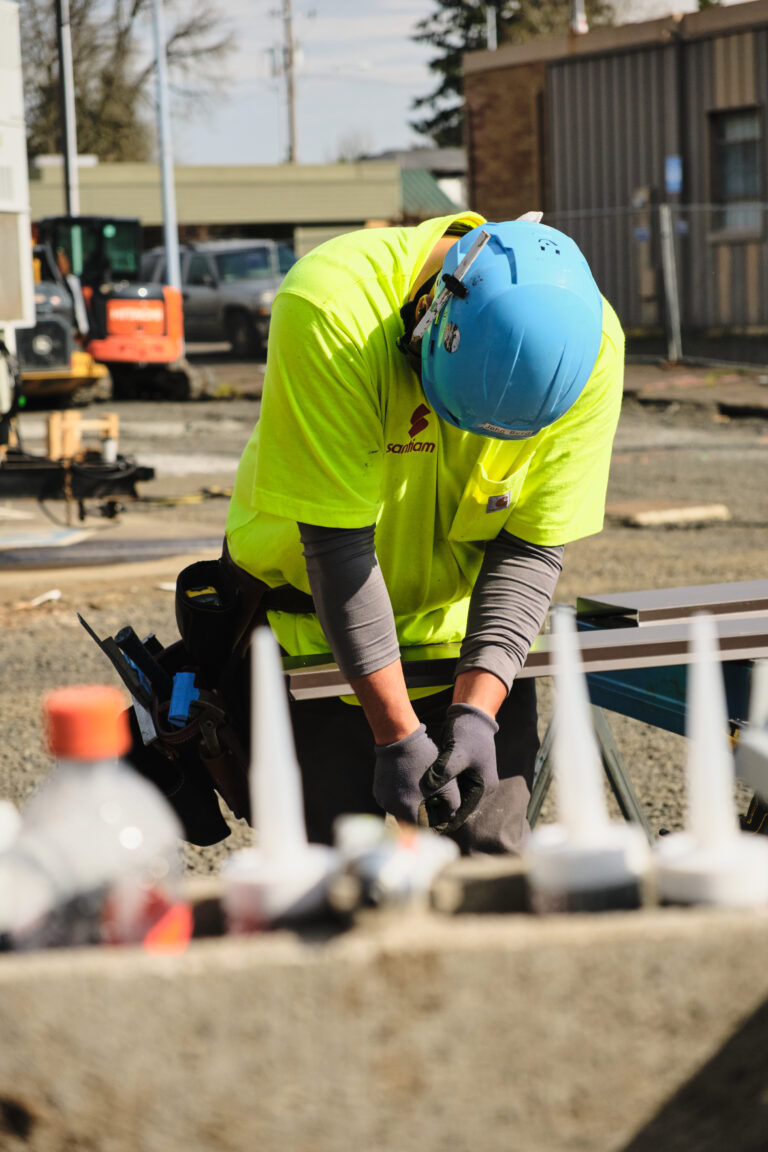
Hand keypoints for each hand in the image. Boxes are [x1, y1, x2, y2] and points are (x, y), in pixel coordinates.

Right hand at [373, 724, 459, 826]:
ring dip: (410, 808)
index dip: (433, 825)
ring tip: (422, 795)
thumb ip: (452, 805)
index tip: (440, 816)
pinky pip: (391, 802)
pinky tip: (410, 786)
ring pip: (399, 812)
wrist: (400, 739)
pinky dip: (401, 799)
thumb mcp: (446, 783)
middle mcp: (391, 807)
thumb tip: (449, 817)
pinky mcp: (377, 790)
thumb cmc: (425, 759)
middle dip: (422, 817)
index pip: (422, 829)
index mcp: (407, 808)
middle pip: (409, 822)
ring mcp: (382, 799)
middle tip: (432, 806)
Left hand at [421, 704, 498, 832]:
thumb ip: (444, 770)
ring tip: (419, 814)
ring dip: (440, 806)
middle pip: (460, 809)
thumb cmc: (468, 733)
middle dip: (441, 816)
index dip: (446, 822)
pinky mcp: (465, 774)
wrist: (473, 715)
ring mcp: (473, 781)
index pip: (464, 812)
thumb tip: (429, 786)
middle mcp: (481, 787)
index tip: (428, 828)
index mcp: (484, 787)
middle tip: (420, 824)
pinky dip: (439, 794)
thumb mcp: (457, 752)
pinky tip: (423, 797)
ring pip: (455, 800)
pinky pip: (452, 790)